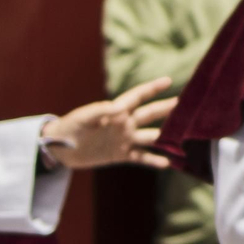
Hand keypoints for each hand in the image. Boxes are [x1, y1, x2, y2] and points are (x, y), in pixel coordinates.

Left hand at [40, 77, 174, 169]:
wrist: (58, 148)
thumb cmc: (68, 127)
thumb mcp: (81, 118)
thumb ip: (99, 111)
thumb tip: (120, 110)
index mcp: (115, 111)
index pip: (137, 97)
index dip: (152, 88)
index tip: (169, 81)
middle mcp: (124, 123)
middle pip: (149, 114)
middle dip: (166, 109)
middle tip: (185, 105)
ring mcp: (124, 139)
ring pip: (150, 136)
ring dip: (165, 136)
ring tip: (184, 136)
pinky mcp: (120, 155)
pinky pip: (140, 157)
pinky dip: (153, 160)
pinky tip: (167, 163)